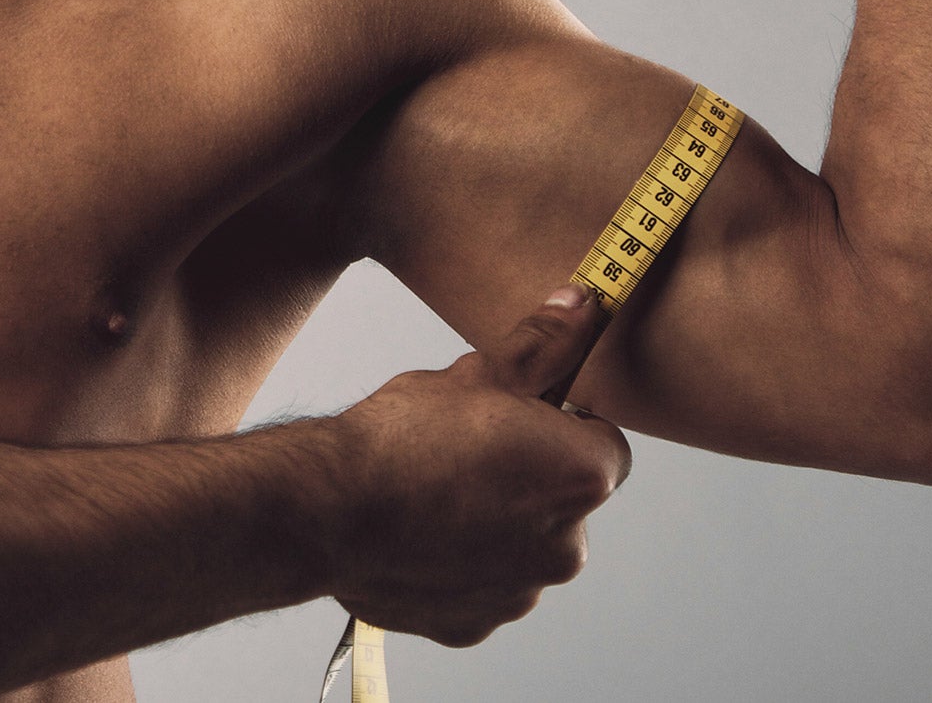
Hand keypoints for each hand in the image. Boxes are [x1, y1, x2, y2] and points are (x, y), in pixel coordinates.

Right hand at [321, 286, 632, 646]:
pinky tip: (415, 533)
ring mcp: (519, 594)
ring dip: (493, 523)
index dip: (560, 424)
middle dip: (527, 478)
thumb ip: (543, 346)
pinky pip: (479, 585)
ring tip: (432, 492)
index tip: (518, 416)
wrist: (329, 509)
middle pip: (562, 501)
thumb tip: (582, 305)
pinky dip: (456, 564)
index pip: (602, 443)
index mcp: (581, 478)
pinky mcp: (472, 625)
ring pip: (520, 546)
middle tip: (465, 450)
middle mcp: (565, 548)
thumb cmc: (402, 439)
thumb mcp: (478, 373)